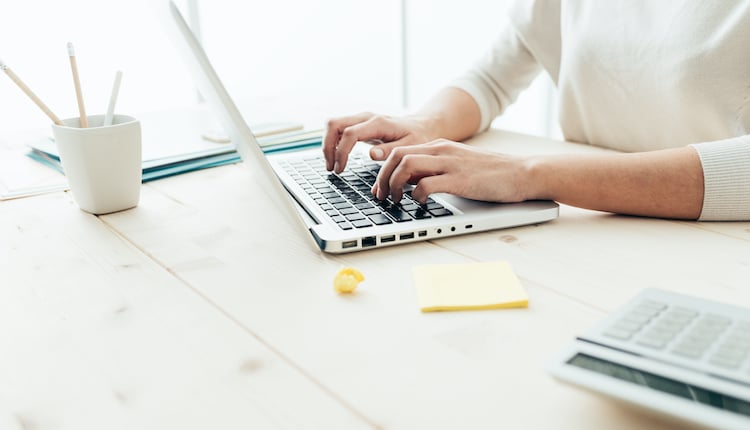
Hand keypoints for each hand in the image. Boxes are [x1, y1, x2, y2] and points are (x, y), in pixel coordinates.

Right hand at [323, 112, 435, 172]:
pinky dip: (332, 143)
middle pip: (334, 124)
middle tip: (332, 168)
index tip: (340, 170)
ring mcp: (361, 119)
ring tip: (332, 165)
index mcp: (378, 123)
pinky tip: (337, 158)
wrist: (421, 126)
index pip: (349, 134)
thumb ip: (390, 151)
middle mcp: (366, 117)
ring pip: (332, 124)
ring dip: (327, 145)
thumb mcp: (409, 147)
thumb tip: (372, 155)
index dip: (341, 152)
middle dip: (327, 147)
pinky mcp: (358, 124)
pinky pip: (338, 129)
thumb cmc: (417, 138)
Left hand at [372, 139, 533, 203]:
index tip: (379, 189)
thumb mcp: (456, 165)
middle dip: (382, 178)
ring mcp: (450, 163)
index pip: (399, 151)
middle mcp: (441, 150)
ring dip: (394, 185)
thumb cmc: (491, 174)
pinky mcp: (459, 180)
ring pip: (405, 165)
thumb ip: (434, 169)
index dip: (383, 171)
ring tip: (396, 201)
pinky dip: (415, 195)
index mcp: (439, 146)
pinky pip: (426, 184)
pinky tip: (419, 203)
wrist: (522, 172)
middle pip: (396, 156)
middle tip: (381, 197)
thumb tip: (410, 183)